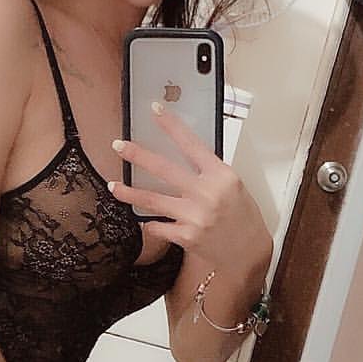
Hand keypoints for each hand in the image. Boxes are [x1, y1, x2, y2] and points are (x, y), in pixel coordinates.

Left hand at [109, 104, 269, 269]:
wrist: (249, 252)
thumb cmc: (242, 216)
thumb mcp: (232, 185)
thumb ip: (208, 171)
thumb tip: (180, 154)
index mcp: (221, 175)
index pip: (191, 144)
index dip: (171, 125)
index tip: (154, 109)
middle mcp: (206, 194)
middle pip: (163, 168)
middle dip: (137, 155)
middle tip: (118, 145)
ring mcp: (194, 216)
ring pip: (151, 200)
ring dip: (128, 192)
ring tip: (113, 186)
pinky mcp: (186, 237)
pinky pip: (157, 227)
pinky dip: (150, 223)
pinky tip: (145, 220)